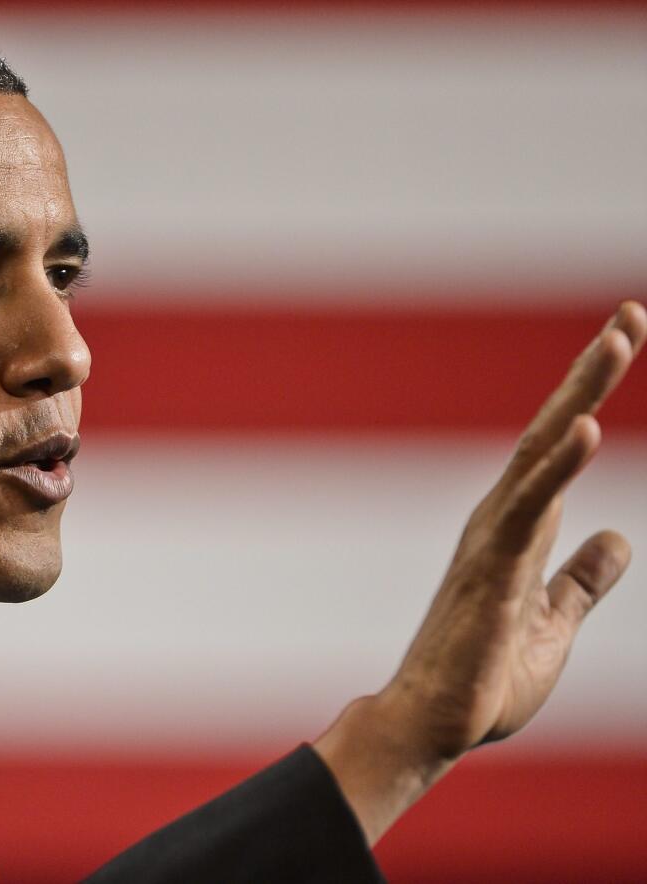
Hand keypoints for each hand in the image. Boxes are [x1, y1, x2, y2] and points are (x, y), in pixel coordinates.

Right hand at [314, 300, 645, 844]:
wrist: (435, 725)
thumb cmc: (483, 676)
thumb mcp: (553, 621)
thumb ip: (581, 579)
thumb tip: (620, 539)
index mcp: (517, 527)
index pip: (560, 446)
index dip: (589, 393)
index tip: (622, 336)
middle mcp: (501, 518)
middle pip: (552, 430)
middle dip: (591, 372)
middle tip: (629, 315)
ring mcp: (493, 540)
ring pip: (541, 453)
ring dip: (580, 395)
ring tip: (618, 341)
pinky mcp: (491, 571)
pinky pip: (528, 509)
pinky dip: (557, 467)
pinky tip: (586, 429)